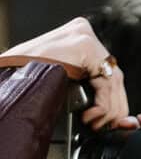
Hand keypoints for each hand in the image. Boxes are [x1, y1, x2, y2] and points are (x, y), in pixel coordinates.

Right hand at [0, 16, 126, 124]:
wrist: (10, 74)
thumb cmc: (28, 78)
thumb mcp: (62, 79)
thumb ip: (86, 85)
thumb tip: (113, 110)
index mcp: (78, 38)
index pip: (107, 71)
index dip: (112, 99)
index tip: (109, 119)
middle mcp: (83, 33)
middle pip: (113, 75)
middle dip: (113, 106)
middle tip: (104, 125)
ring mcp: (84, 36)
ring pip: (113, 80)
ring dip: (109, 110)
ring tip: (94, 122)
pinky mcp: (84, 46)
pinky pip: (106, 81)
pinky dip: (104, 104)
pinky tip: (91, 115)